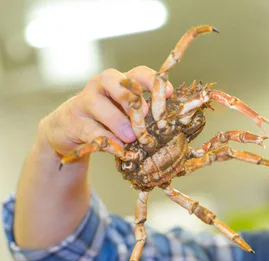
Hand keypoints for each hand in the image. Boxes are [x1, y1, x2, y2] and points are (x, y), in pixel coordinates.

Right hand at [38, 66, 173, 157]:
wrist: (69, 128)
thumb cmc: (108, 120)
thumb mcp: (128, 115)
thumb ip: (144, 116)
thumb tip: (167, 128)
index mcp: (121, 82)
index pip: (138, 73)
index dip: (153, 81)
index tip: (169, 94)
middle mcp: (101, 85)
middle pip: (115, 81)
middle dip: (131, 98)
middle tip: (146, 114)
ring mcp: (85, 101)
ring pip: (99, 104)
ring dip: (118, 121)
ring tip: (131, 137)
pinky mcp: (74, 121)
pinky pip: (90, 130)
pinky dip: (106, 140)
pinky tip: (118, 149)